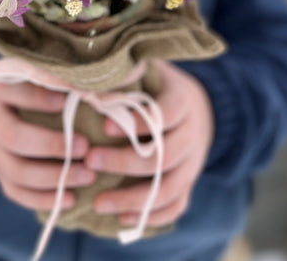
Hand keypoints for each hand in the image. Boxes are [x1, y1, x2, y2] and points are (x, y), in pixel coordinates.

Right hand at [0, 77, 95, 210]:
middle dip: (49, 144)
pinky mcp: (2, 177)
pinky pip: (18, 193)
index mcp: (3, 92)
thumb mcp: (39, 80)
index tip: (65, 100)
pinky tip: (72, 199)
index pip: (11, 91)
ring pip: (16, 171)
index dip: (36, 97)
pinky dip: (45, 199)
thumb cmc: (34, 93)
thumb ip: (61, 83)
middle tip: (85, 146)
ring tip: (88, 175)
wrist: (0, 116)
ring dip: (54, 177)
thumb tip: (97, 89)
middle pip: (12, 136)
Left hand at [86, 59, 214, 227]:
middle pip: (163, 157)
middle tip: (90, 161)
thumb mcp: (149, 68)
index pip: (165, 115)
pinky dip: (150, 217)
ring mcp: (193, 163)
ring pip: (169, 188)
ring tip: (97, 202)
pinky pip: (176, 206)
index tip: (104, 126)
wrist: (197, 106)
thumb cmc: (159, 83)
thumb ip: (127, 71)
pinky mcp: (189, 183)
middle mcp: (192, 134)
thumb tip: (90, 78)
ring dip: (132, 199)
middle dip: (124, 162)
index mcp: (183, 101)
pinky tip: (122, 219)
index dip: (137, 122)